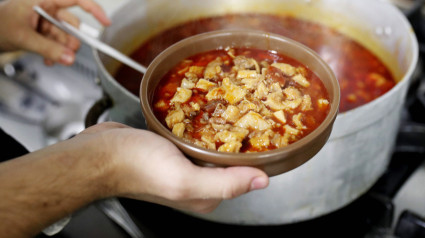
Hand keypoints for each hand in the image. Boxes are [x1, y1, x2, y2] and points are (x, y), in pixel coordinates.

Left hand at [0, 0, 109, 64]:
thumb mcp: (24, 38)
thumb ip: (49, 49)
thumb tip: (70, 58)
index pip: (76, 0)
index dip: (94, 10)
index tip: (106, 23)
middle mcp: (47, 7)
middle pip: (73, 24)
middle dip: (71, 41)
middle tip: (69, 54)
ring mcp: (47, 19)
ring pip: (66, 36)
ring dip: (62, 50)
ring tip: (52, 59)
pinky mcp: (45, 31)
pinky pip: (58, 43)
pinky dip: (56, 52)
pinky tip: (48, 59)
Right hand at [81, 122, 269, 212]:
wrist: (99, 152)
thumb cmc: (136, 167)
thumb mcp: (184, 179)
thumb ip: (224, 183)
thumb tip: (263, 181)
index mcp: (206, 196)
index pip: (242, 175)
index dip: (254, 155)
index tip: (265, 132)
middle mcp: (197, 182)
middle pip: (228, 159)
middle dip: (240, 138)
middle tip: (250, 111)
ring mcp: (184, 163)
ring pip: (212, 143)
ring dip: (221, 126)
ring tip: (234, 104)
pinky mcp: (172, 147)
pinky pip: (194, 134)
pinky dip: (202, 122)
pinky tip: (207, 107)